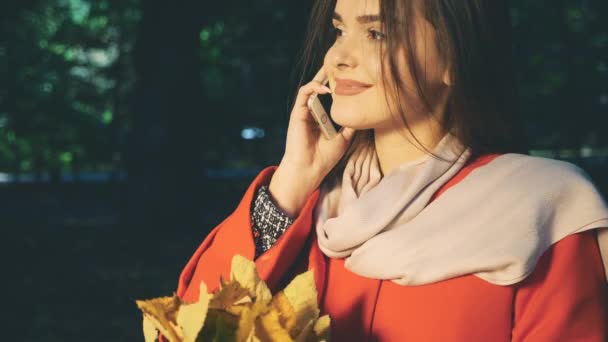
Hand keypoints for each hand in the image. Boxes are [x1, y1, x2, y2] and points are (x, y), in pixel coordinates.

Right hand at [268, 66, 355, 215]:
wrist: (310, 169)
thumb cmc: (324, 157)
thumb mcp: (344, 139)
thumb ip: (350, 125)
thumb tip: (363, 113)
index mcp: (321, 118)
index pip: (328, 97)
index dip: (335, 85)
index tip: (347, 76)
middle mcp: (311, 113)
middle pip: (318, 88)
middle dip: (326, 75)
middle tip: (337, 63)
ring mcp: (303, 112)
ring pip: (310, 88)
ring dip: (321, 78)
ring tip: (332, 70)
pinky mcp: (297, 113)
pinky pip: (303, 94)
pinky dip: (313, 88)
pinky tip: (325, 87)